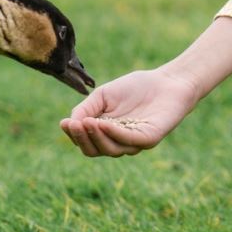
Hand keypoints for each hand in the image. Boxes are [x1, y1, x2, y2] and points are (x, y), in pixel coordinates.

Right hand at [59, 68, 200, 156]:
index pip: (85, 141)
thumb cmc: (136, 87)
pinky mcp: (149, 139)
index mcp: (105, 132)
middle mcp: (119, 141)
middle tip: (74, 125)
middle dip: (82, 139)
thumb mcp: (104, 95)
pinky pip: (129, 140)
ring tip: (87, 122)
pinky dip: (114, 133)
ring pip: (110, 149)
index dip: (73, 135)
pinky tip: (103, 123)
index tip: (64, 123)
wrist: (167, 81)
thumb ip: (86, 108)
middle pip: (95, 151)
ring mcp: (134, 142)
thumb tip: (69, 123)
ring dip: (96, 137)